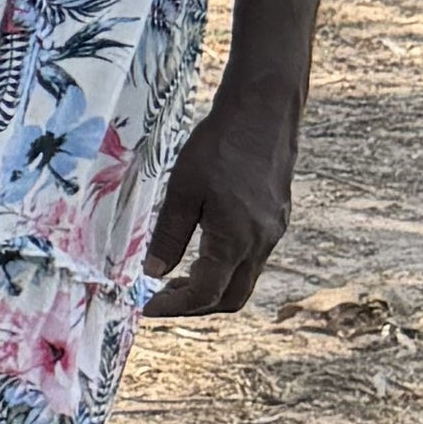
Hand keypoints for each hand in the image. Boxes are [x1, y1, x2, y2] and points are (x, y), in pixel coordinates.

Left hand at [146, 81, 301, 316]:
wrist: (263, 115)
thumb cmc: (218, 147)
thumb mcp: (182, 190)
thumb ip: (169, 236)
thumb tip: (152, 273)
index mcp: (236, 241)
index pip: (206, 294)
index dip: (174, 307)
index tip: (146, 308)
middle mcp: (261, 243)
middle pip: (232, 298)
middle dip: (195, 307)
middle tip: (161, 298)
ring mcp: (273, 232)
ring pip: (244, 280)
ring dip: (211, 288)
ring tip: (175, 278)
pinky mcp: (276, 219)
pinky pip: (252, 259)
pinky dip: (225, 269)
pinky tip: (201, 252)